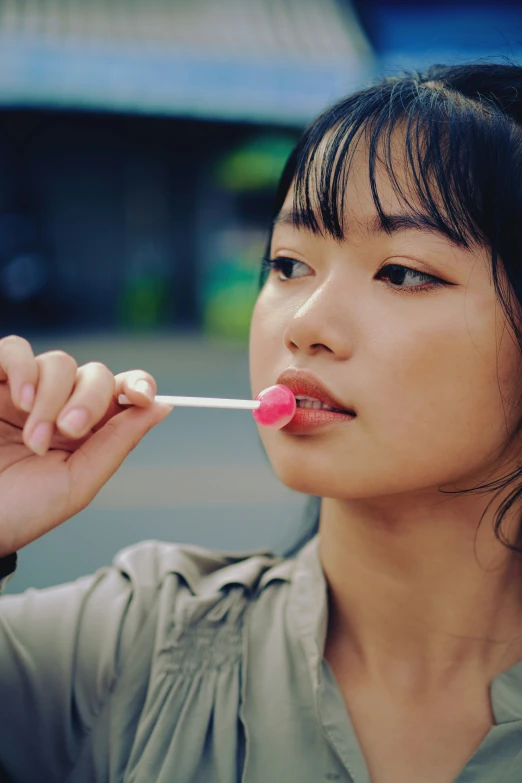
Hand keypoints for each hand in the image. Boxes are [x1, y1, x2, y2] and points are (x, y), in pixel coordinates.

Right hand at [0, 335, 171, 555]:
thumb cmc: (20, 510)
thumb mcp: (77, 483)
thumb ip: (118, 442)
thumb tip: (163, 408)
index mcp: (89, 431)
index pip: (124, 391)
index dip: (139, 385)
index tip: (140, 398)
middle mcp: (60, 406)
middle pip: (97, 374)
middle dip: (90, 400)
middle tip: (68, 431)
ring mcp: (25, 390)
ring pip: (60, 363)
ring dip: (51, 399)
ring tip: (33, 439)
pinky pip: (15, 348)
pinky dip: (23, 368)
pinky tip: (19, 400)